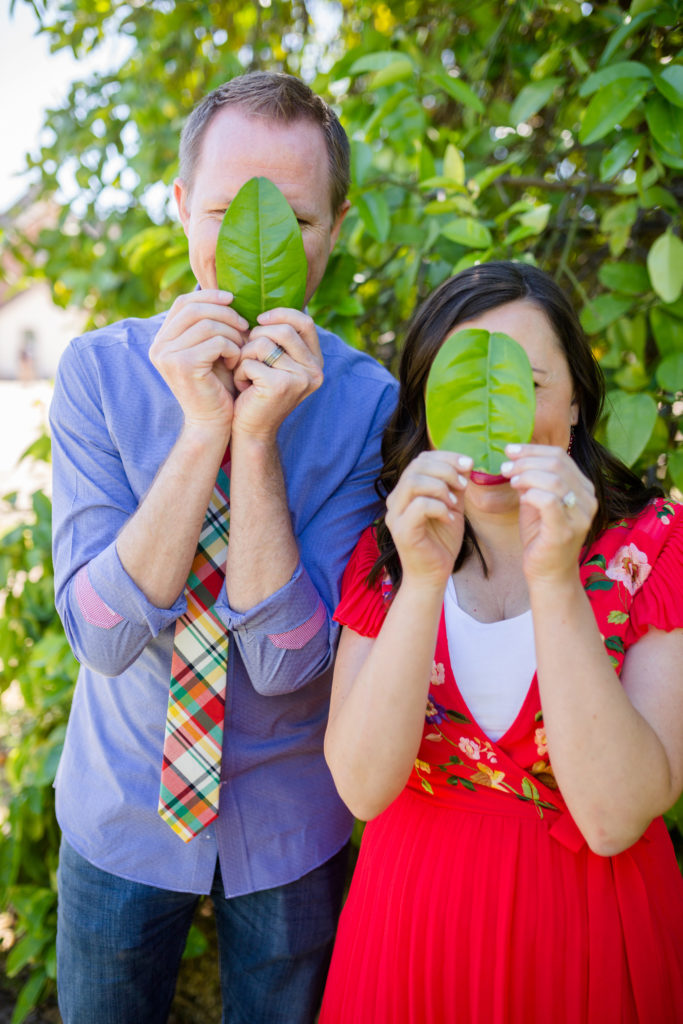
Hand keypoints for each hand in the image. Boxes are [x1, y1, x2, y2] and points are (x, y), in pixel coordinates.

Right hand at [149, 290, 248, 434]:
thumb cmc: (217, 386)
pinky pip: (217, 342)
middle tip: (245, 327)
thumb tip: (224, 293)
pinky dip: (233, 349)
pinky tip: (236, 364)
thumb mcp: (210, 350)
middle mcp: (159, 346)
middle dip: (225, 313)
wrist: (212, 424)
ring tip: (241, 350)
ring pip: (209, 324)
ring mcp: (168, 356)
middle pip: (195, 309)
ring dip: (232, 334)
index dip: (209, 296)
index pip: (183, 303)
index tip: (232, 299)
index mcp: (161, 340)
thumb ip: (209, 325)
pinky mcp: (184, 366)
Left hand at [231, 308, 322, 441]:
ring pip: (263, 343)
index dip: (280, 314)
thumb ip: (277, 337)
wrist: (251, 430)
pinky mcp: (280, 386)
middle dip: (256, 337)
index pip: (304, 322)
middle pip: (282, 330)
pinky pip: (250, 361)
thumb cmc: (257, 391)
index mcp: (316, 361)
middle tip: (246, 354)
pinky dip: (240, 371)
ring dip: (245, 355)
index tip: (259, 320)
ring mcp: (300, 379)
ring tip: (244, 372)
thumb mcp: (273, 362)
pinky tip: (242, 386)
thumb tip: (263, 304)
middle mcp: (314, 370)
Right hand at [385, 451, 471, 587]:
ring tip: (454, 503)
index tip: (468, 464)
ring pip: (414, 482)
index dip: (446, 457)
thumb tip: (466, 462)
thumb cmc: (441, 541)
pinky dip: (439, 507)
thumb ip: (455, 485)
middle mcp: (396, 499)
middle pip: (417, 466)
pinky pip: (420, 505)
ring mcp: (396, 514)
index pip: (421, 459)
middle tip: (463, 486)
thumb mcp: (452, 506)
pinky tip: (449, 518)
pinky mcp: (402, 530)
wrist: (433, 574)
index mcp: (406, 491)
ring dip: (441, 488)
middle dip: (446, 470)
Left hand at [501, 443, 596, 584]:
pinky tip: (521, 496)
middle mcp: (588, 499)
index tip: (510, 450)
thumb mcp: (536, 502)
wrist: (548, 573)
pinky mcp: (566, 530)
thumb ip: (533, 481)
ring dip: (526, 475)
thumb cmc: (541, 537)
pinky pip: (549, 501)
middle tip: (506, 467)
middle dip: (526, 461)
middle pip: (557, 464)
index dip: (533, 450)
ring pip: (554, 479)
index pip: (561, 456)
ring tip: (511, 481)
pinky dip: (531, 493)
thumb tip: (515, 457)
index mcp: (583, 488)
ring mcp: (580, 516)